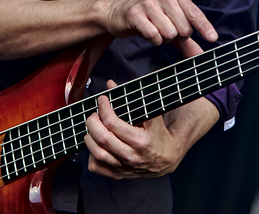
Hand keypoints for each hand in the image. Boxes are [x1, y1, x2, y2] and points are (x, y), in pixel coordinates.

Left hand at [84, 79, 216, 178]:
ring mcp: (123, 167)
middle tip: (94, 114)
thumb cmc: (159, 134)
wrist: (168, 157)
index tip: (103, 100)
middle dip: (93, 122)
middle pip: (101, 138)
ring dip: (90, 137)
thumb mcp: (150, 115)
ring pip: (96, 153)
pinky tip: (96, 144)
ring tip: (94, 128)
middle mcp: (131, 156)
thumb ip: (130, 99)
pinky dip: (91, 155)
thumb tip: (110, 84)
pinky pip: (96, 167)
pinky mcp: (118, 175)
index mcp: (140, 141)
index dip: (104, 109)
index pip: (112, 123)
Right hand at [101, 0, 217, 55]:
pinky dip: (153, 40)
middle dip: (177, 37)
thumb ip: (187, 41)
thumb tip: (201, 56)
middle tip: (166, 31)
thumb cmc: (148, 17)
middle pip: (183, 29)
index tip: (213, 38)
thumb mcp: (170, 24)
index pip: (194, 13)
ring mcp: (148, 3)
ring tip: (155, 30)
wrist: (117, 12)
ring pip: (169, 34)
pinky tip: (146, 32)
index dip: (204, 27)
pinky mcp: (135, 14)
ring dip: (163, 39)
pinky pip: (153, 36)